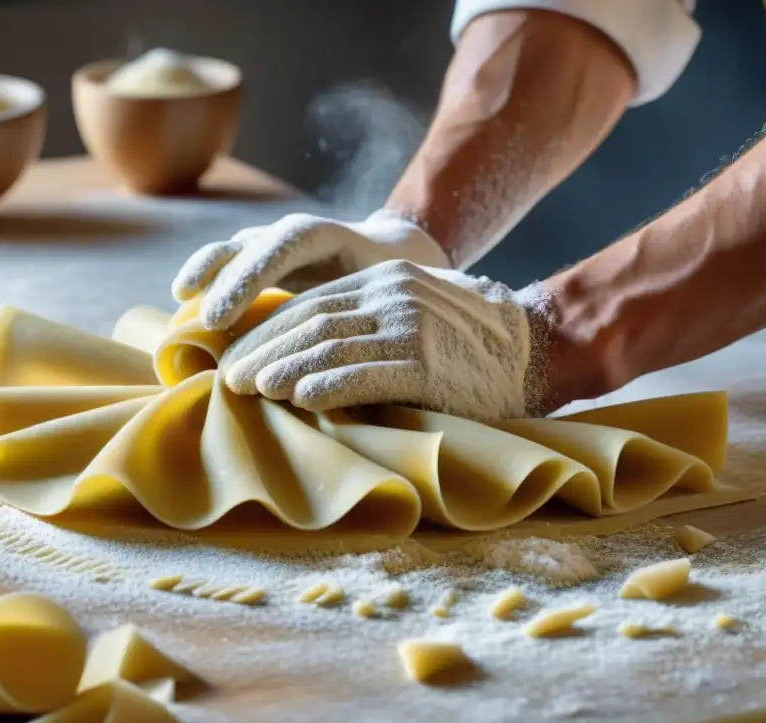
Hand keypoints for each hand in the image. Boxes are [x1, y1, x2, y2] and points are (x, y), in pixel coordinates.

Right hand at [171, 209, 451, 330]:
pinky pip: (228, 265)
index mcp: (333, 238)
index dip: (252, 277)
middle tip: (208, 323)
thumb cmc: (398, 287)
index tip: (224, 316)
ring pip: (233, 249)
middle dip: (226, 281)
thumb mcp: (398, 299)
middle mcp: (295, 236)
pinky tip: (187, 305)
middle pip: (253, 245)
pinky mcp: (263, 263)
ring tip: (182, 300)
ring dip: (206, 272)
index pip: (287, 245)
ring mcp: (275, 246)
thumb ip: (377, 320)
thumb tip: (352, 364)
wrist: (395, 257)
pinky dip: (208, 280)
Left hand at [219, 260, 534, 421]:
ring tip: (252, 390)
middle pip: (310, 321)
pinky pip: (366, 374)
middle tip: (229, 378)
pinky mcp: (428, 363)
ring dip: (284, 369)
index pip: (309, 304)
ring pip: (329, 346)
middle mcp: (392, 295)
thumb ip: (369, 323)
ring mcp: (411, 326)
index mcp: (383, 280)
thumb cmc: (467, 344)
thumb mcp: (415, 313)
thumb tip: (308, 356)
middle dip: (263, 350)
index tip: (234, 359)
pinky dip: (328, 386)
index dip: (266, 332)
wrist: (536, 349)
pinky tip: (300, 400)